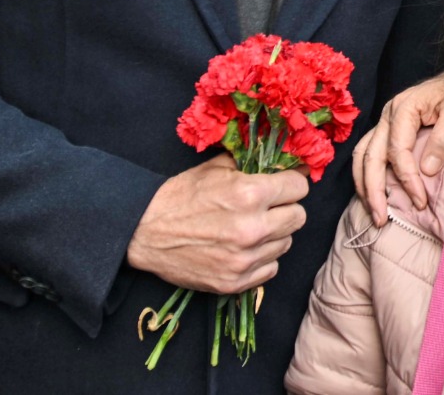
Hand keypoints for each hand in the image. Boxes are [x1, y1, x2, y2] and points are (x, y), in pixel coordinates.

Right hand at [126, 153, 308, 294]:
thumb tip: (284, 160)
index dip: (291, 183)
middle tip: (268, 207)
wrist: (144, 232)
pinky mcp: (236, 282)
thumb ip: (252, 165)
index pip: (300, 187)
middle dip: (286, 208)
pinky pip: (271, 268)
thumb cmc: (180, 196)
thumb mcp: (216, 168)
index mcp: (250, 194)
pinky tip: (243, 248)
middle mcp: (253, 228)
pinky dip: (262, 258)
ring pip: (286, 244)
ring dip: (274, 234)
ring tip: (250, 227)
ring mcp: (245, 259)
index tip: (283, 185)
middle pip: (299, 217)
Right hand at [352, 66, 443, 225]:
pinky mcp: (388, 131)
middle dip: (374, 190)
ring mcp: (385, 122)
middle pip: (370, 156)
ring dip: (364, 186)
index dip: (407, 179)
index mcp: (404, 108)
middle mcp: (388, 115)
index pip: (397, 150)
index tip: (421, 201)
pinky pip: (368, 154)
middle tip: (381, 219)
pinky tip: (373, 195)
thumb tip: (426, 169)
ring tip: (373, 212)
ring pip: (363, 156)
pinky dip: (367, 176)